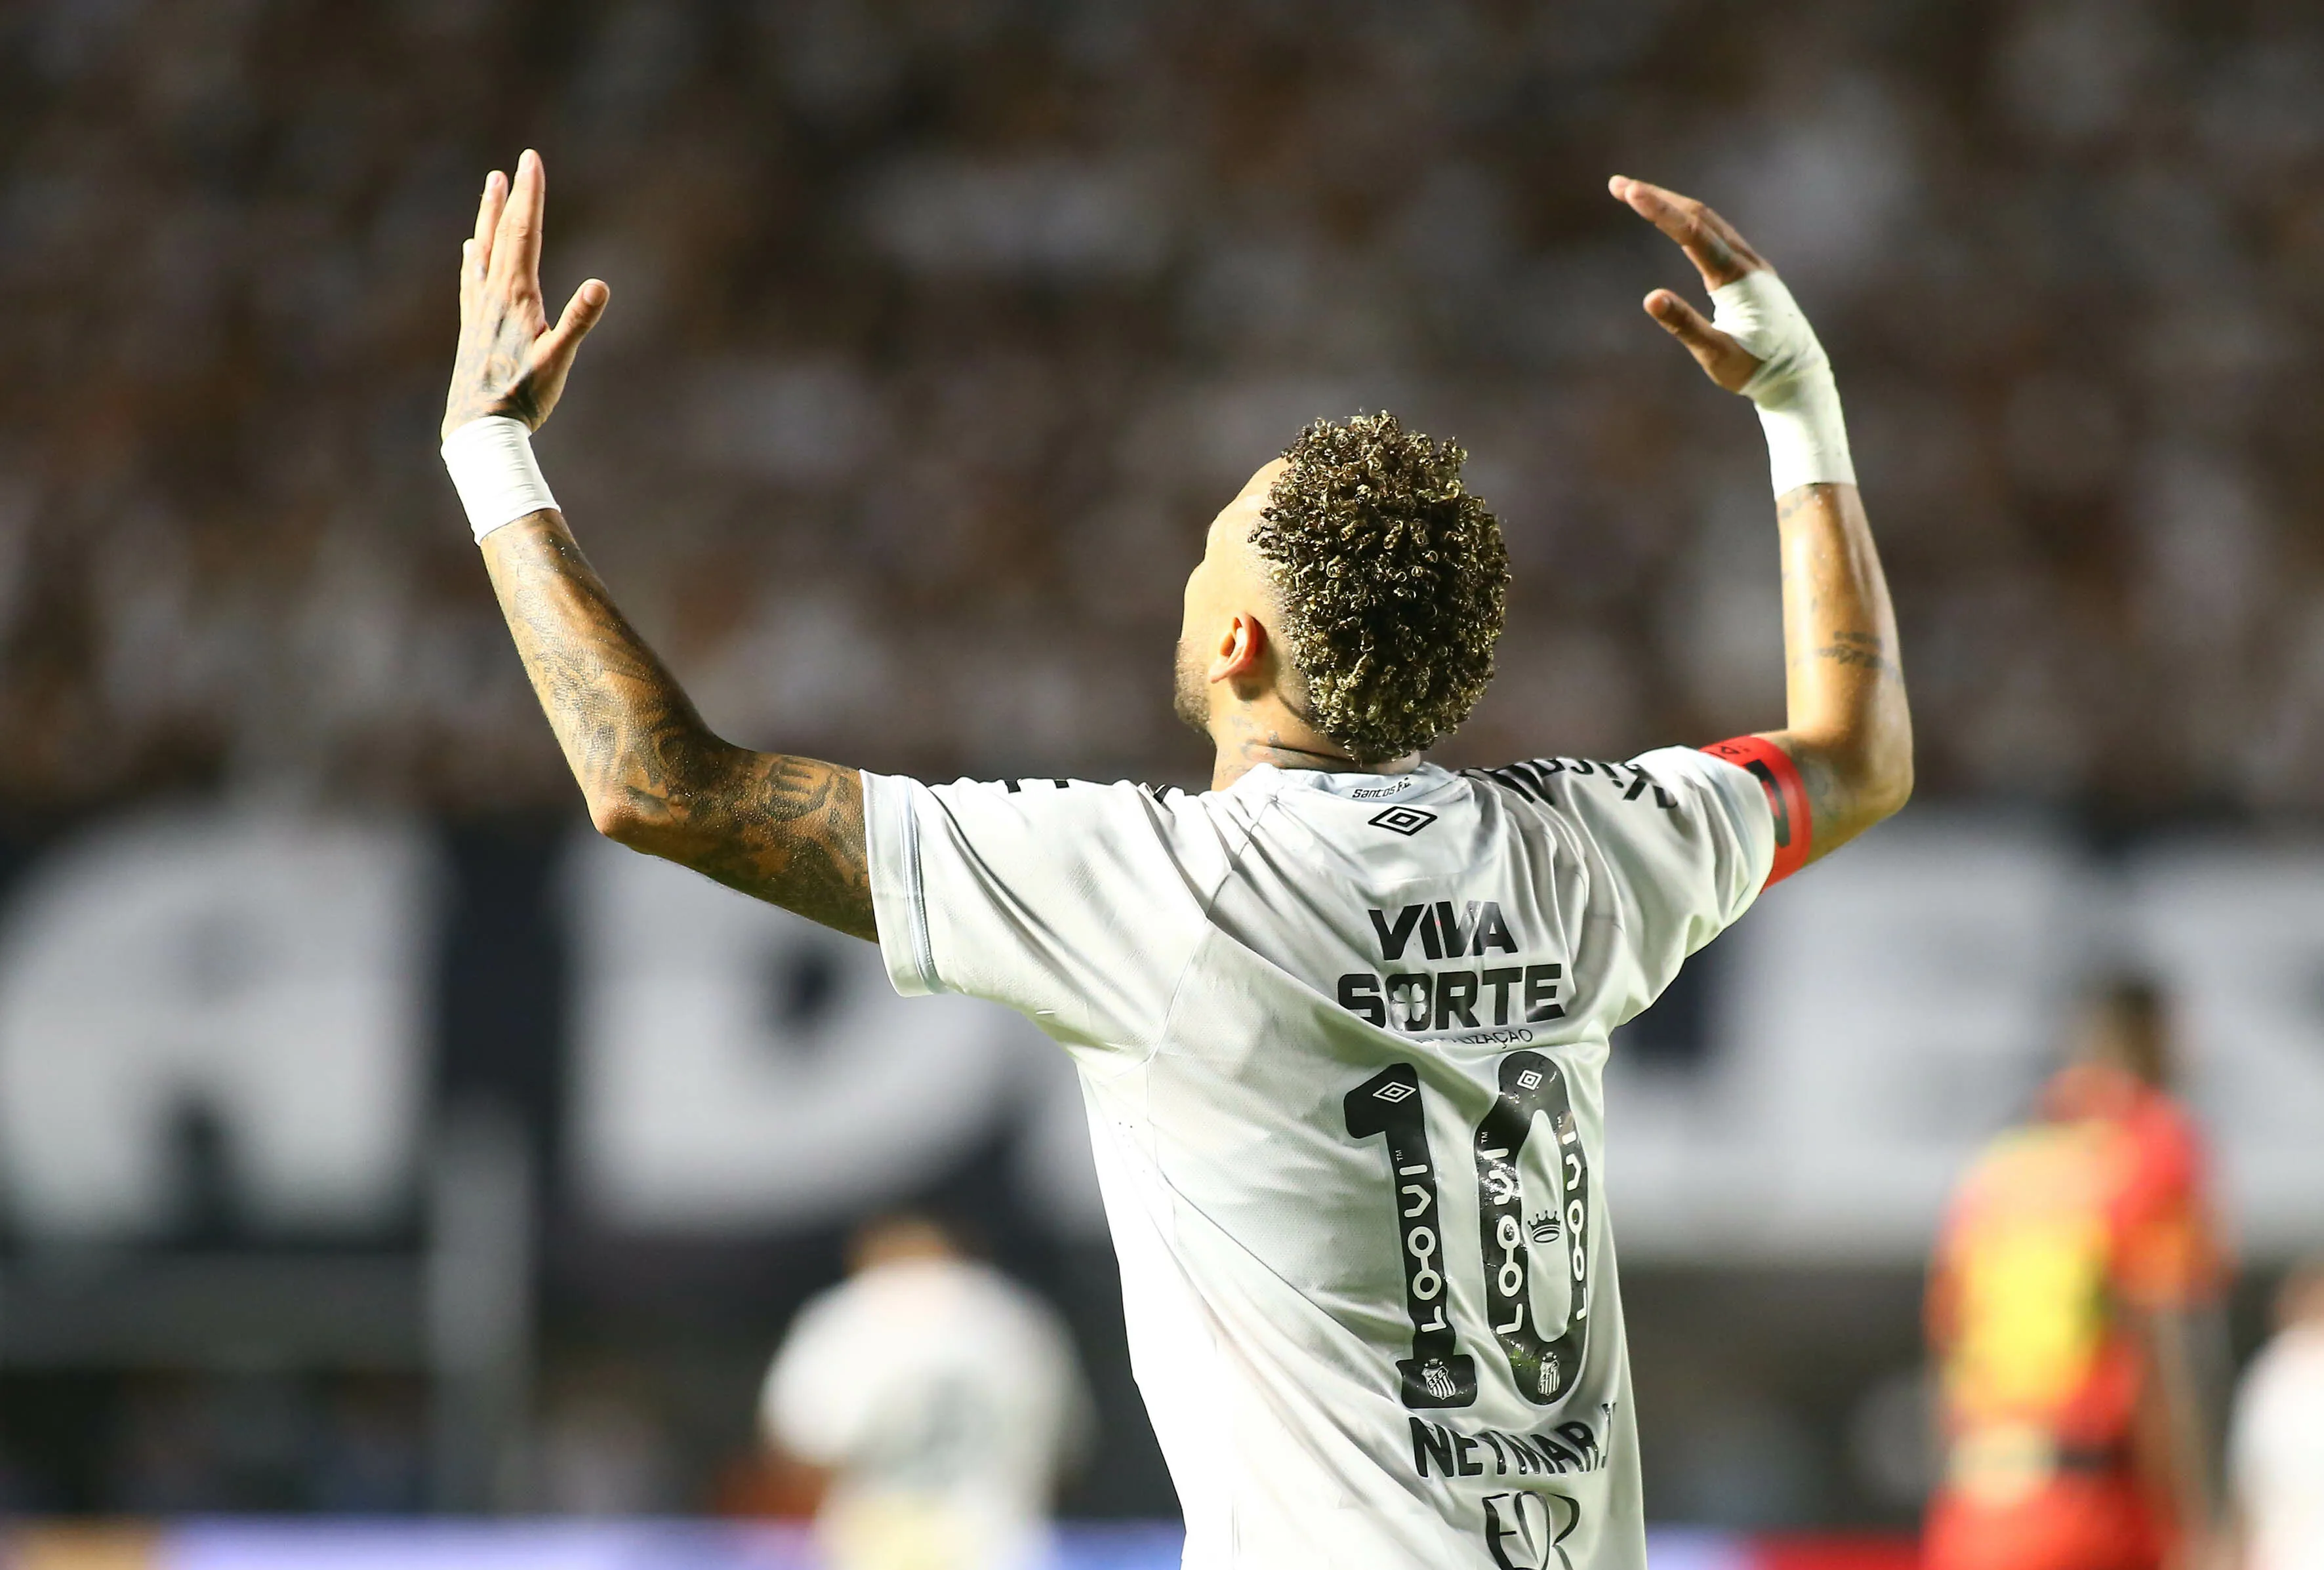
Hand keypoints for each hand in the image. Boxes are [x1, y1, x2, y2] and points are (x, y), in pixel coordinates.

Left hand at [443, 150, 608, 441]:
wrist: (479, 428)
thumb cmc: (523, 397)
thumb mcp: (560, 361)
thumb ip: (579, 321)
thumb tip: (601, 284)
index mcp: (515, 295)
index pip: (525, 232)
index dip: (530, 195)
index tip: (531, 160)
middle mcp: (493, 294)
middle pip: (501, 233)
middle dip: (509, 197)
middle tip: (513, 165)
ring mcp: (480, 309)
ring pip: (483, 250)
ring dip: (488, 217)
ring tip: (489, 188)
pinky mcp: (474, 326)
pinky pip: (472, 278)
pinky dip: (474, 256)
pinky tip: (471, 249)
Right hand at [1608, 175, 1768, 392]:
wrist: (1799, 373)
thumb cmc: (1755, 368)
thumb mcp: (1717, 356)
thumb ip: (1685, 326)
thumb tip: (1651, 298)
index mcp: (1736, 278)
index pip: (1694, 233)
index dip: (1661, 211)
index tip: (1631, 192)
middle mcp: (1745, 261)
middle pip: (1698, 215)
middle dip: (1657, 197)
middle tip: (1617, 184)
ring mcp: (1749, 262)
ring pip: (1707, 220)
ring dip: (1671, 204)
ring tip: (1634, 195)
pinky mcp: (1747, 270)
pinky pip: (1714, 232)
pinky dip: (1687, 219)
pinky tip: (1671, 219)